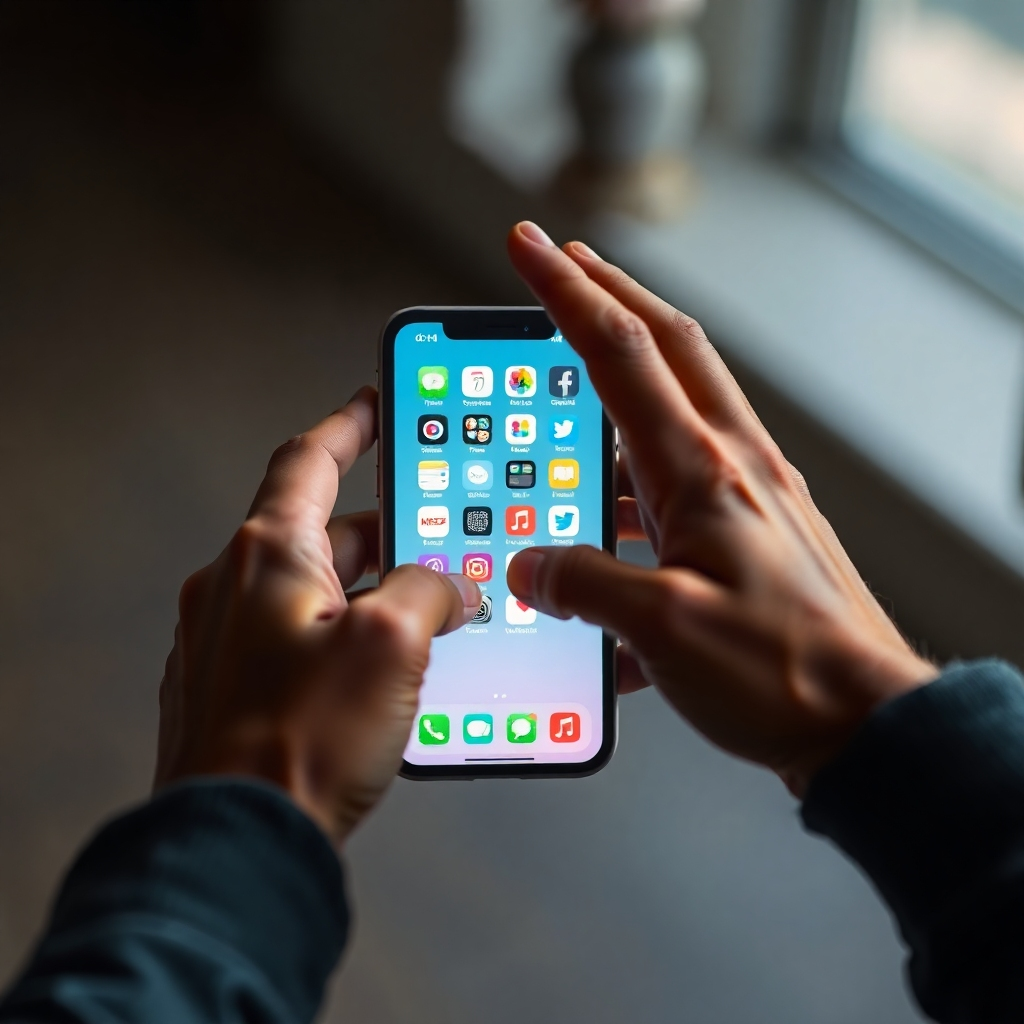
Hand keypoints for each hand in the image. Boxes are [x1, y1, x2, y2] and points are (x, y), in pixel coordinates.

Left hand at [154, 388, 479, 842]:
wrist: (239, 846)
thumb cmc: (296, 744)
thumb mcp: (393, 644)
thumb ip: (431, 592)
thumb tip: (450, 587)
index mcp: (267, 554)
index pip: (310, 460)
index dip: (351, 426)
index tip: (374, 406)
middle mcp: (235, 588)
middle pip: (324, 532)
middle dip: (387, 535)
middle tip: (436, 540)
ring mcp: (228, 641)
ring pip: (314, 591)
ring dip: (370, 595)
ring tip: (426, 619)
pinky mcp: (234, 690)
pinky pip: (298, 641)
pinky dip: (342, 639)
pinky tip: (382, 675)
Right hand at [506, 223, 935, 794]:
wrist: (867, 719)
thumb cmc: (781, 672)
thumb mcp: (661, 629)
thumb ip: (584, 584)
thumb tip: (533, 565)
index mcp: (703, 470)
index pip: (621, 352)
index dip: (567, 294)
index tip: (530, 249)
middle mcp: (734, 464)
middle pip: (667, 345)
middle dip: (609, 293)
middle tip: (568, 262)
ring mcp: (752, 492)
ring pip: (682, 397)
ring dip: (630, 363)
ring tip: (582, 361)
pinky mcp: (758, 529)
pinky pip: (689, 464)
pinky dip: (646, 448)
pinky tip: (621, 488)